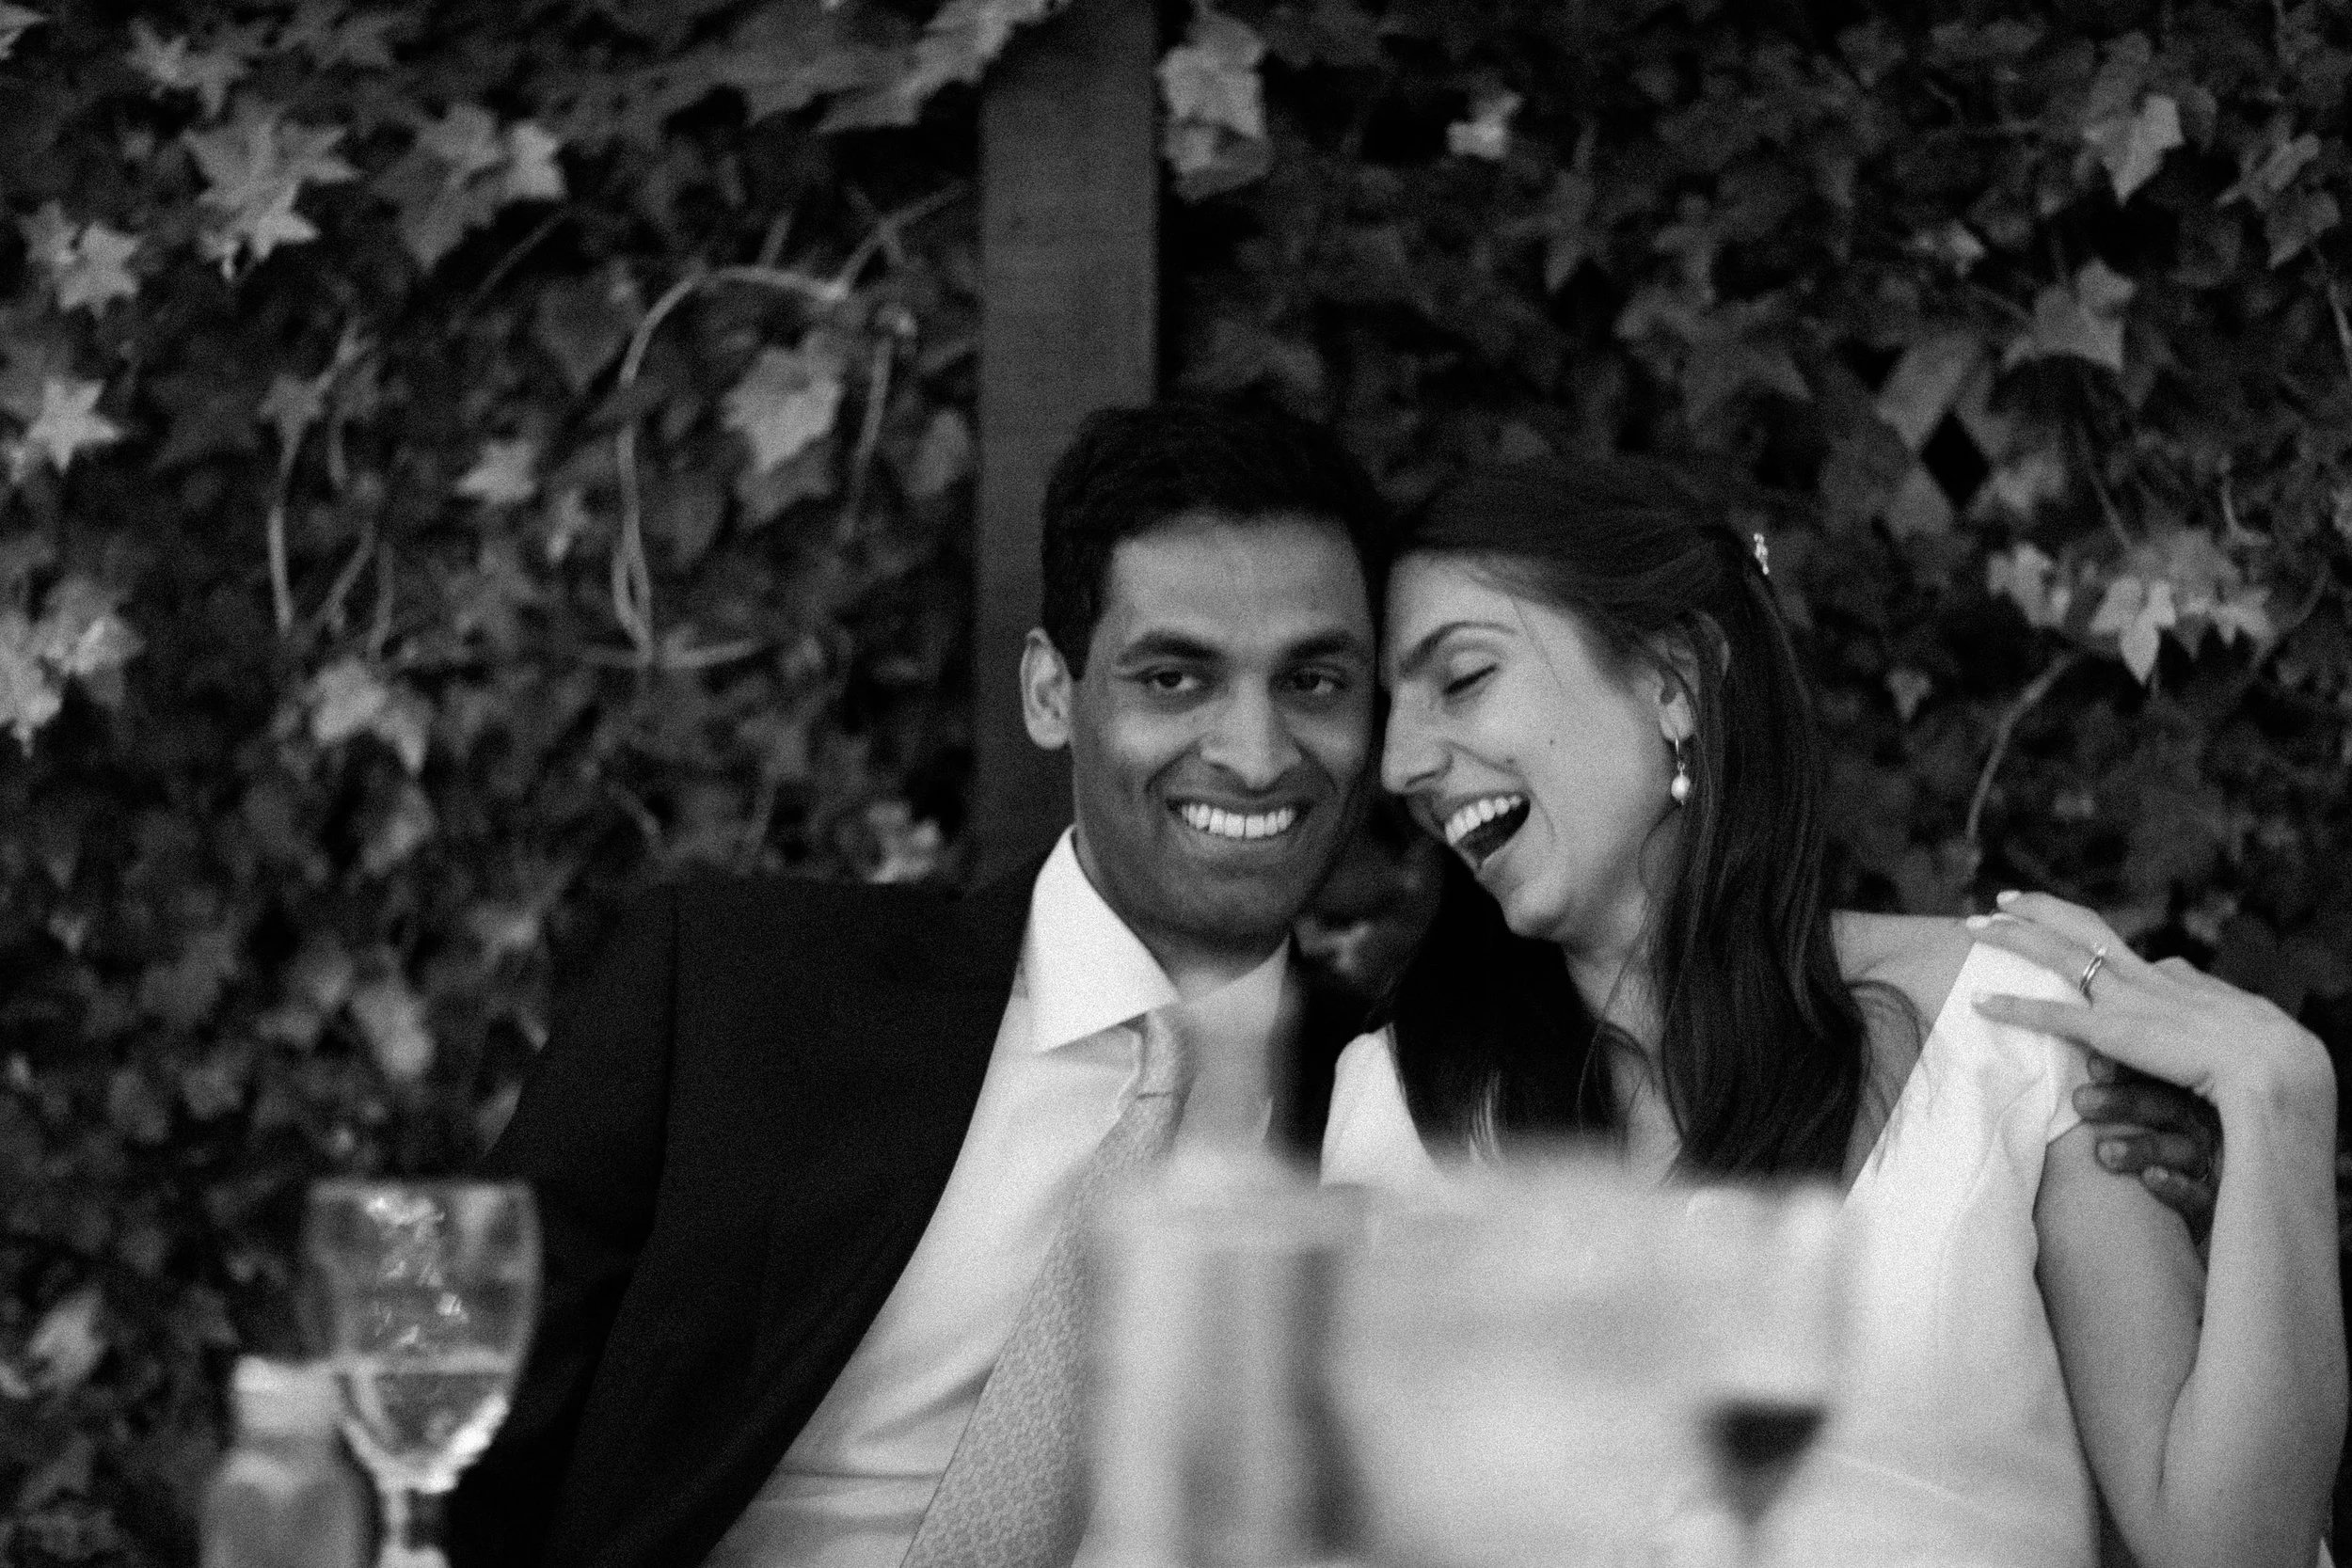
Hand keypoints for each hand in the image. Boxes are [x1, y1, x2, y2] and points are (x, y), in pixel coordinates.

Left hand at [1965, 890, 2333, 1111]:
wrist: (2275, 1066)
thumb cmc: (2266, 1054)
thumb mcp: (2233, 1021)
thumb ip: (2199, 1002)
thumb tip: (2180, 979)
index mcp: (2170, 979)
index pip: (2118, 944)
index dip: (2080, 930)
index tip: (2055, 921)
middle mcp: (2144, 978)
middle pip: (2082, 928)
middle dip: (2039, 911)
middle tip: (2001, 900)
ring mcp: (2127, 1001)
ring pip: (2058, 953)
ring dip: (2012, 937)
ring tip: (1973, 926)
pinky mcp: (2115, 1032)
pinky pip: (2052, 1014)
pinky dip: (2012, 1005)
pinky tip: (1979, 1002)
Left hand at [2074, 1053, 2220, 1244]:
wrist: (2134, 1239)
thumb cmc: (2111, 1171)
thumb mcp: (2101, 1132)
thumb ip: (2089, 1101)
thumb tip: (2055, 1067)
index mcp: (2165, 1103)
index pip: (2150, 1077)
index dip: (2124, 1069)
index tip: (2092, 1065)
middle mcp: (2190, 1130)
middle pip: (2165, 1106)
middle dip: (2124, 1101)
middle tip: (2081, 1102)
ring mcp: (2204, 1167)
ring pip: (2182, 1148)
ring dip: (2143, 1146)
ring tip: (2104, 1153)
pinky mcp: (2211, 1206)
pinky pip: (2201, 1194)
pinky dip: (2176, 1185)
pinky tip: (2150, 1179)